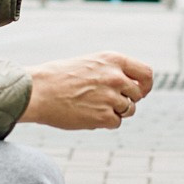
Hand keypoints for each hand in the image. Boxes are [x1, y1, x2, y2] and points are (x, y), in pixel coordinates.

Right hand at [21, 52, 154, 129]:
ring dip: (115, 112)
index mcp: (113, 59)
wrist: (37, 91)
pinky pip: (115, 123)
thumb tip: (132, 88)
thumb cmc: (58, 77)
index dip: (145, 86)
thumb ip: (111, 72)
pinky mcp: (103, 117)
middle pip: (137, 95)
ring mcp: (111, 97)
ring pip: (128, 110)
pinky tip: (87, 115)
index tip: (140, 92)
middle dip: (126, 101)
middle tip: (106, 102)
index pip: (146, 74)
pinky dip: (104, 122)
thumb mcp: (89, 63)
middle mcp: (115, 77)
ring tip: (92, 107)